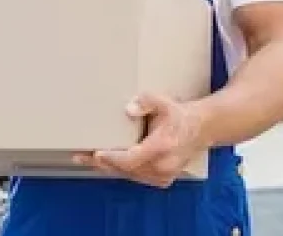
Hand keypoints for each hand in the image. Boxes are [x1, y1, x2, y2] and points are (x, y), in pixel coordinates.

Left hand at [74, 93, 205, 188]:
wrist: (203, 128)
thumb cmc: (180, 115)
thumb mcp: (163, 102)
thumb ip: (146, 102)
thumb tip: (129, 108)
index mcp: (162, 147)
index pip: (132, 159)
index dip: (112, 159)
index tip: (96, 154)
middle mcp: (163, 166)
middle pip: (126, 170)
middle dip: (102, 163)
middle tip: (80, 157)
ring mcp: (164, 175)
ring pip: (130, 175)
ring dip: (110, 168)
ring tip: (87, 161)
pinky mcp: (163, 180)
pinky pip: (137, 177)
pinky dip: (122, 171)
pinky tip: (107, 165)